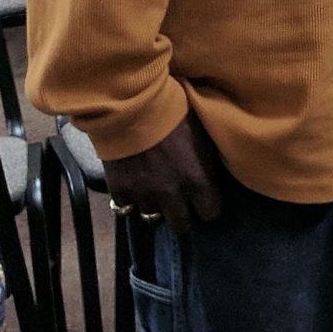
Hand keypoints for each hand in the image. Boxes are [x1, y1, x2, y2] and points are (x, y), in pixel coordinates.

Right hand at [102, 115, 222, 233]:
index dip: (208, 207)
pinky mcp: (120, 190)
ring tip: (156, 194)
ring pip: (152, 218)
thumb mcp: (204, 138)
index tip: (204, 199)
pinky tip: (134, 187)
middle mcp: (172, 194)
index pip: (211, 213)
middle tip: (180, 202)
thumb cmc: (177, 114)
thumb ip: (207, 164)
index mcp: (198, 181)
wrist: (134, 106)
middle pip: (181, 225)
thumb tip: (212, 177)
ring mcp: (144, 194)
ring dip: (155, 207)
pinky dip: (130, 200)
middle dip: (183, 214)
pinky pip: (126, 207)